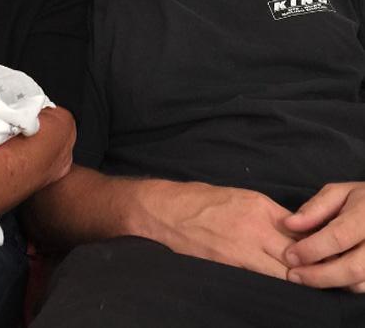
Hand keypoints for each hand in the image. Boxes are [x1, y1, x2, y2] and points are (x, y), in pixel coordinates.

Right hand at [141, 180, 301, 279]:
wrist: (165, 210)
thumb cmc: (199, 200)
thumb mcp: (239, 197)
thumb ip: (268, 214)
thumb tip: (292, 231)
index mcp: (260, 206)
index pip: (302, 230)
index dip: (312, 243)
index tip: (314, 251)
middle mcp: (256, 227)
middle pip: (299, 255)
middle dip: (308, 265)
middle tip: (310, 271)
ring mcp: (244, 249)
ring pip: (285, 274)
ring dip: (293, 278)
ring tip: (293, 280)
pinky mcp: (230, 266)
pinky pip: (262, 280)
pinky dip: (271, 283)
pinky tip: (271, 283)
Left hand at [284, 182, 364, 291]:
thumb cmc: (361, 199)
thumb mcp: (338, 193)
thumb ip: (315, 208)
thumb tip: (289, 224)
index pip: (338, 237)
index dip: (311, 249)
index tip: (289, 255)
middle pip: (352, 268)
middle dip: (319, 275)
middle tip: (294, 275)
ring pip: (359, 282)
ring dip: (329, 282)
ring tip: (305, 277)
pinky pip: (364, 285)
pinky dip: (343, 285)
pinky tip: (326, 276)